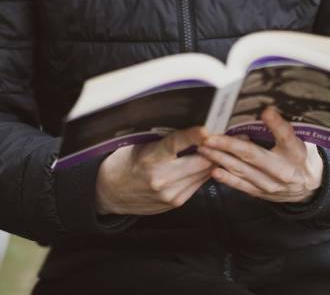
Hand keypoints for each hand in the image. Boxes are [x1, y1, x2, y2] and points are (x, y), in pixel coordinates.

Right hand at [95, 126, 214, 215]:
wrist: (111, 192)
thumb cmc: (125, 163)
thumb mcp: (139, 144)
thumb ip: (163, 138)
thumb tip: (189, 126)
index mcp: (150, 159)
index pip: (176, 144)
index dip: (194, 135)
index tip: (207, 129)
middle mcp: (162, 179)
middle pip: (201, 162)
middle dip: (212, 149)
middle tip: (218, 137)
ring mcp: (171, 194)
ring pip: (205, 174)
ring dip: (210, 161)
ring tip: (212, 149)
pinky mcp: (176, 203)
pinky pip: (199, 184)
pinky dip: (202, 172)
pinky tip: (198, 164)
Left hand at [197, 106, 323, 203]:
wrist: (309, 186)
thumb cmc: (300, 156)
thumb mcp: (300, 138)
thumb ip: (283, 127)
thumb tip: (266, 108)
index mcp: (296, 152)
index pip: (286, 136)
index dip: (276, 124)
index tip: (266, 111)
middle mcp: (283, 170)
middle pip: (253, 155)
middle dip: (229, 145)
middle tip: (210, 137)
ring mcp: (271, 184)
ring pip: (243, 170)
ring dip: (221, 159)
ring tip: (204, 149)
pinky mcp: (262, 193)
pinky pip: (242, 185)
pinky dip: (227, 178)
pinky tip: (214, 171)